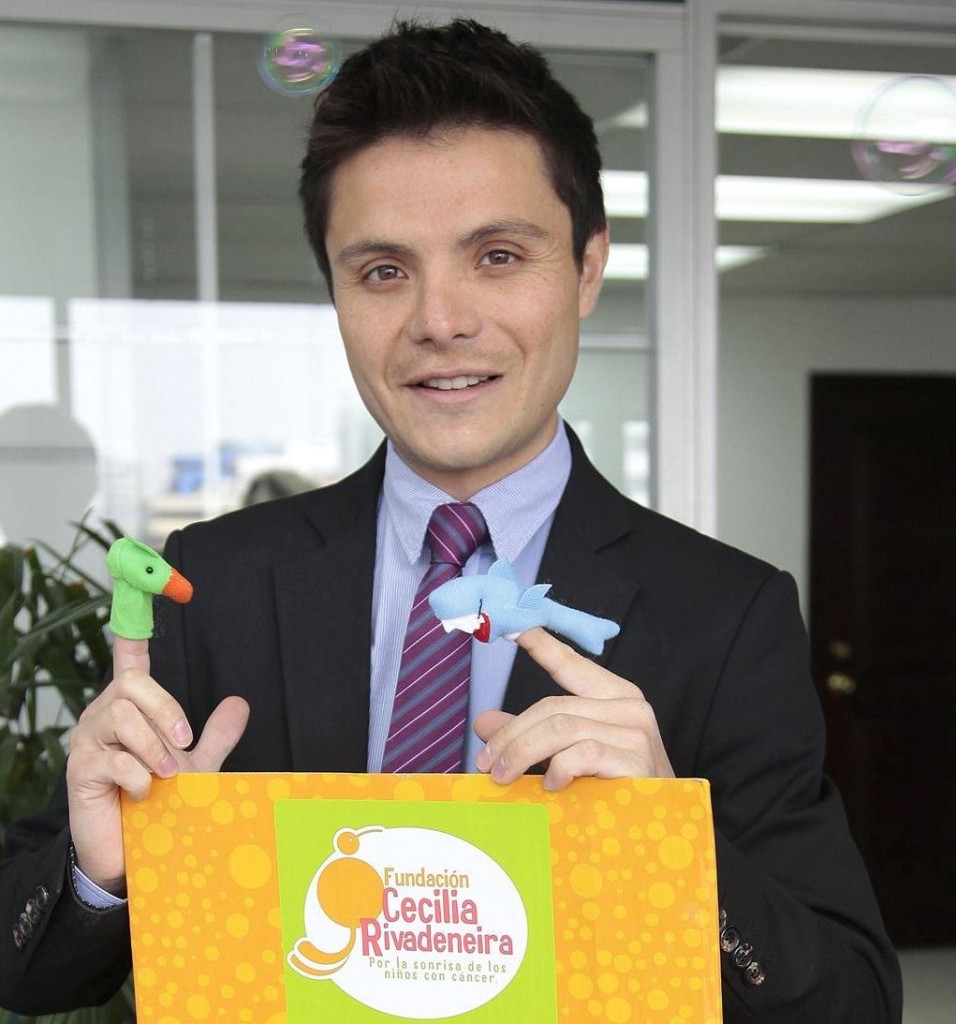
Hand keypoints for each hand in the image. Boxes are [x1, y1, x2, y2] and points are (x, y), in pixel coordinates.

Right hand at [66, 635, 248, 893]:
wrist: (133, 852)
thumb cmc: (162, 804)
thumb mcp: (196, 765)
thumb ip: (216, 735)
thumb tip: (240, 702)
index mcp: (131, 706)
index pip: (128, 659)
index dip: (133, 629)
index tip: (141, 587)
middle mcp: (104, 715)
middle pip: (131, 684)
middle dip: (166, 710)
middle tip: (184, 743)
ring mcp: (87, 741)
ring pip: (121, 715)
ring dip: (155, 747)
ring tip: (168, 775)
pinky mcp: (79, 770)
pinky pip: (113, 758)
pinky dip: (139, 777)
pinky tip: (145, 794)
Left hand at [473, 627, 673, 789]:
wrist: (663, 828)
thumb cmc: (617, 790)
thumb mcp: (570, 756)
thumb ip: (531, 735)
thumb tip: (485, 722)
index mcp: (613, 696)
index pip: (571, 664)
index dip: (541, 645)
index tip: (514, 628)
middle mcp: (628, 705)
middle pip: (552, 705)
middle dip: (511, 733)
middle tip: (486, 762)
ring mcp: (635, 731)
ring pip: (561, 726)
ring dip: (523, 752)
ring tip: (505, 777)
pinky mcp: (636, 759)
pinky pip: (583, 752)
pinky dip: (559, 768)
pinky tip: (551, 784)